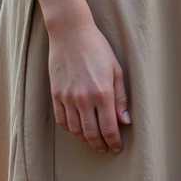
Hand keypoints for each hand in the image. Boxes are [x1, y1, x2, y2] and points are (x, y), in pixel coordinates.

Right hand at [47, 16, 130, 151]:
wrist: (70, 33)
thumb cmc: (97, 48)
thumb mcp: (116, 70)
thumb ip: (121, 98)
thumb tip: (125, 121)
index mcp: (102, 93)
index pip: (109, 128)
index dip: (114, 142)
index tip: (117, 147)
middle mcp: (84, 98)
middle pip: (91, 134)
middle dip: (100, 144)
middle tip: (105, 147)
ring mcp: (67, 97)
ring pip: (75, 130)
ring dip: (85, 139)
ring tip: (92, 139)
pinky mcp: (55, 94)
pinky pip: (61, 120)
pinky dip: (70, 129)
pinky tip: (77, 128)